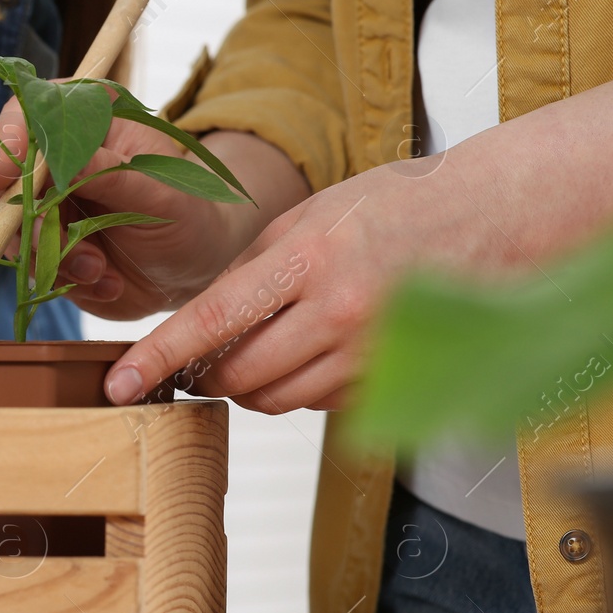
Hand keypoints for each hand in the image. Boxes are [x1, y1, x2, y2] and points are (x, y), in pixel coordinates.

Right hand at [0, 97, 307, 320]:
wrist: (191, 270)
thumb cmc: (187, 215)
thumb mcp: (162, 195)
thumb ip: (115, 175)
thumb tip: (66, 160)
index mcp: (86, 122)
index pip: (28, 113)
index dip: (6, 139)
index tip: (3, 170)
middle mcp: (54, 160)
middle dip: (18, 211)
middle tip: (47, 237)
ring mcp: (42, 204)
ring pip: (8, 224)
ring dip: (50, 254)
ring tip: (98, 268)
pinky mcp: (40, 245)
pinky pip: (28, 263)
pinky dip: (63, 278)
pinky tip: (105, 281)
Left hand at [103, 159, 551, 411]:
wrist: (493, 216)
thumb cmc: (395, 207)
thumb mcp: (308, 217)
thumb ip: (250, 271)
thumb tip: (199, 327)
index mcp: (307, 258)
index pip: (211, 322)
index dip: (158, 359)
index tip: (120, 384)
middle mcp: (339, 311)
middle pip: (240, 377)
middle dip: (208, 376)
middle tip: (204, 360)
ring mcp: (371, 352)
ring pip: (277, 400)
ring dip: (254, 385)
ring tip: (270, 343)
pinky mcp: (393, 380)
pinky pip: (321, 405)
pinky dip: (302, 388)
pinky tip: (318, 349)